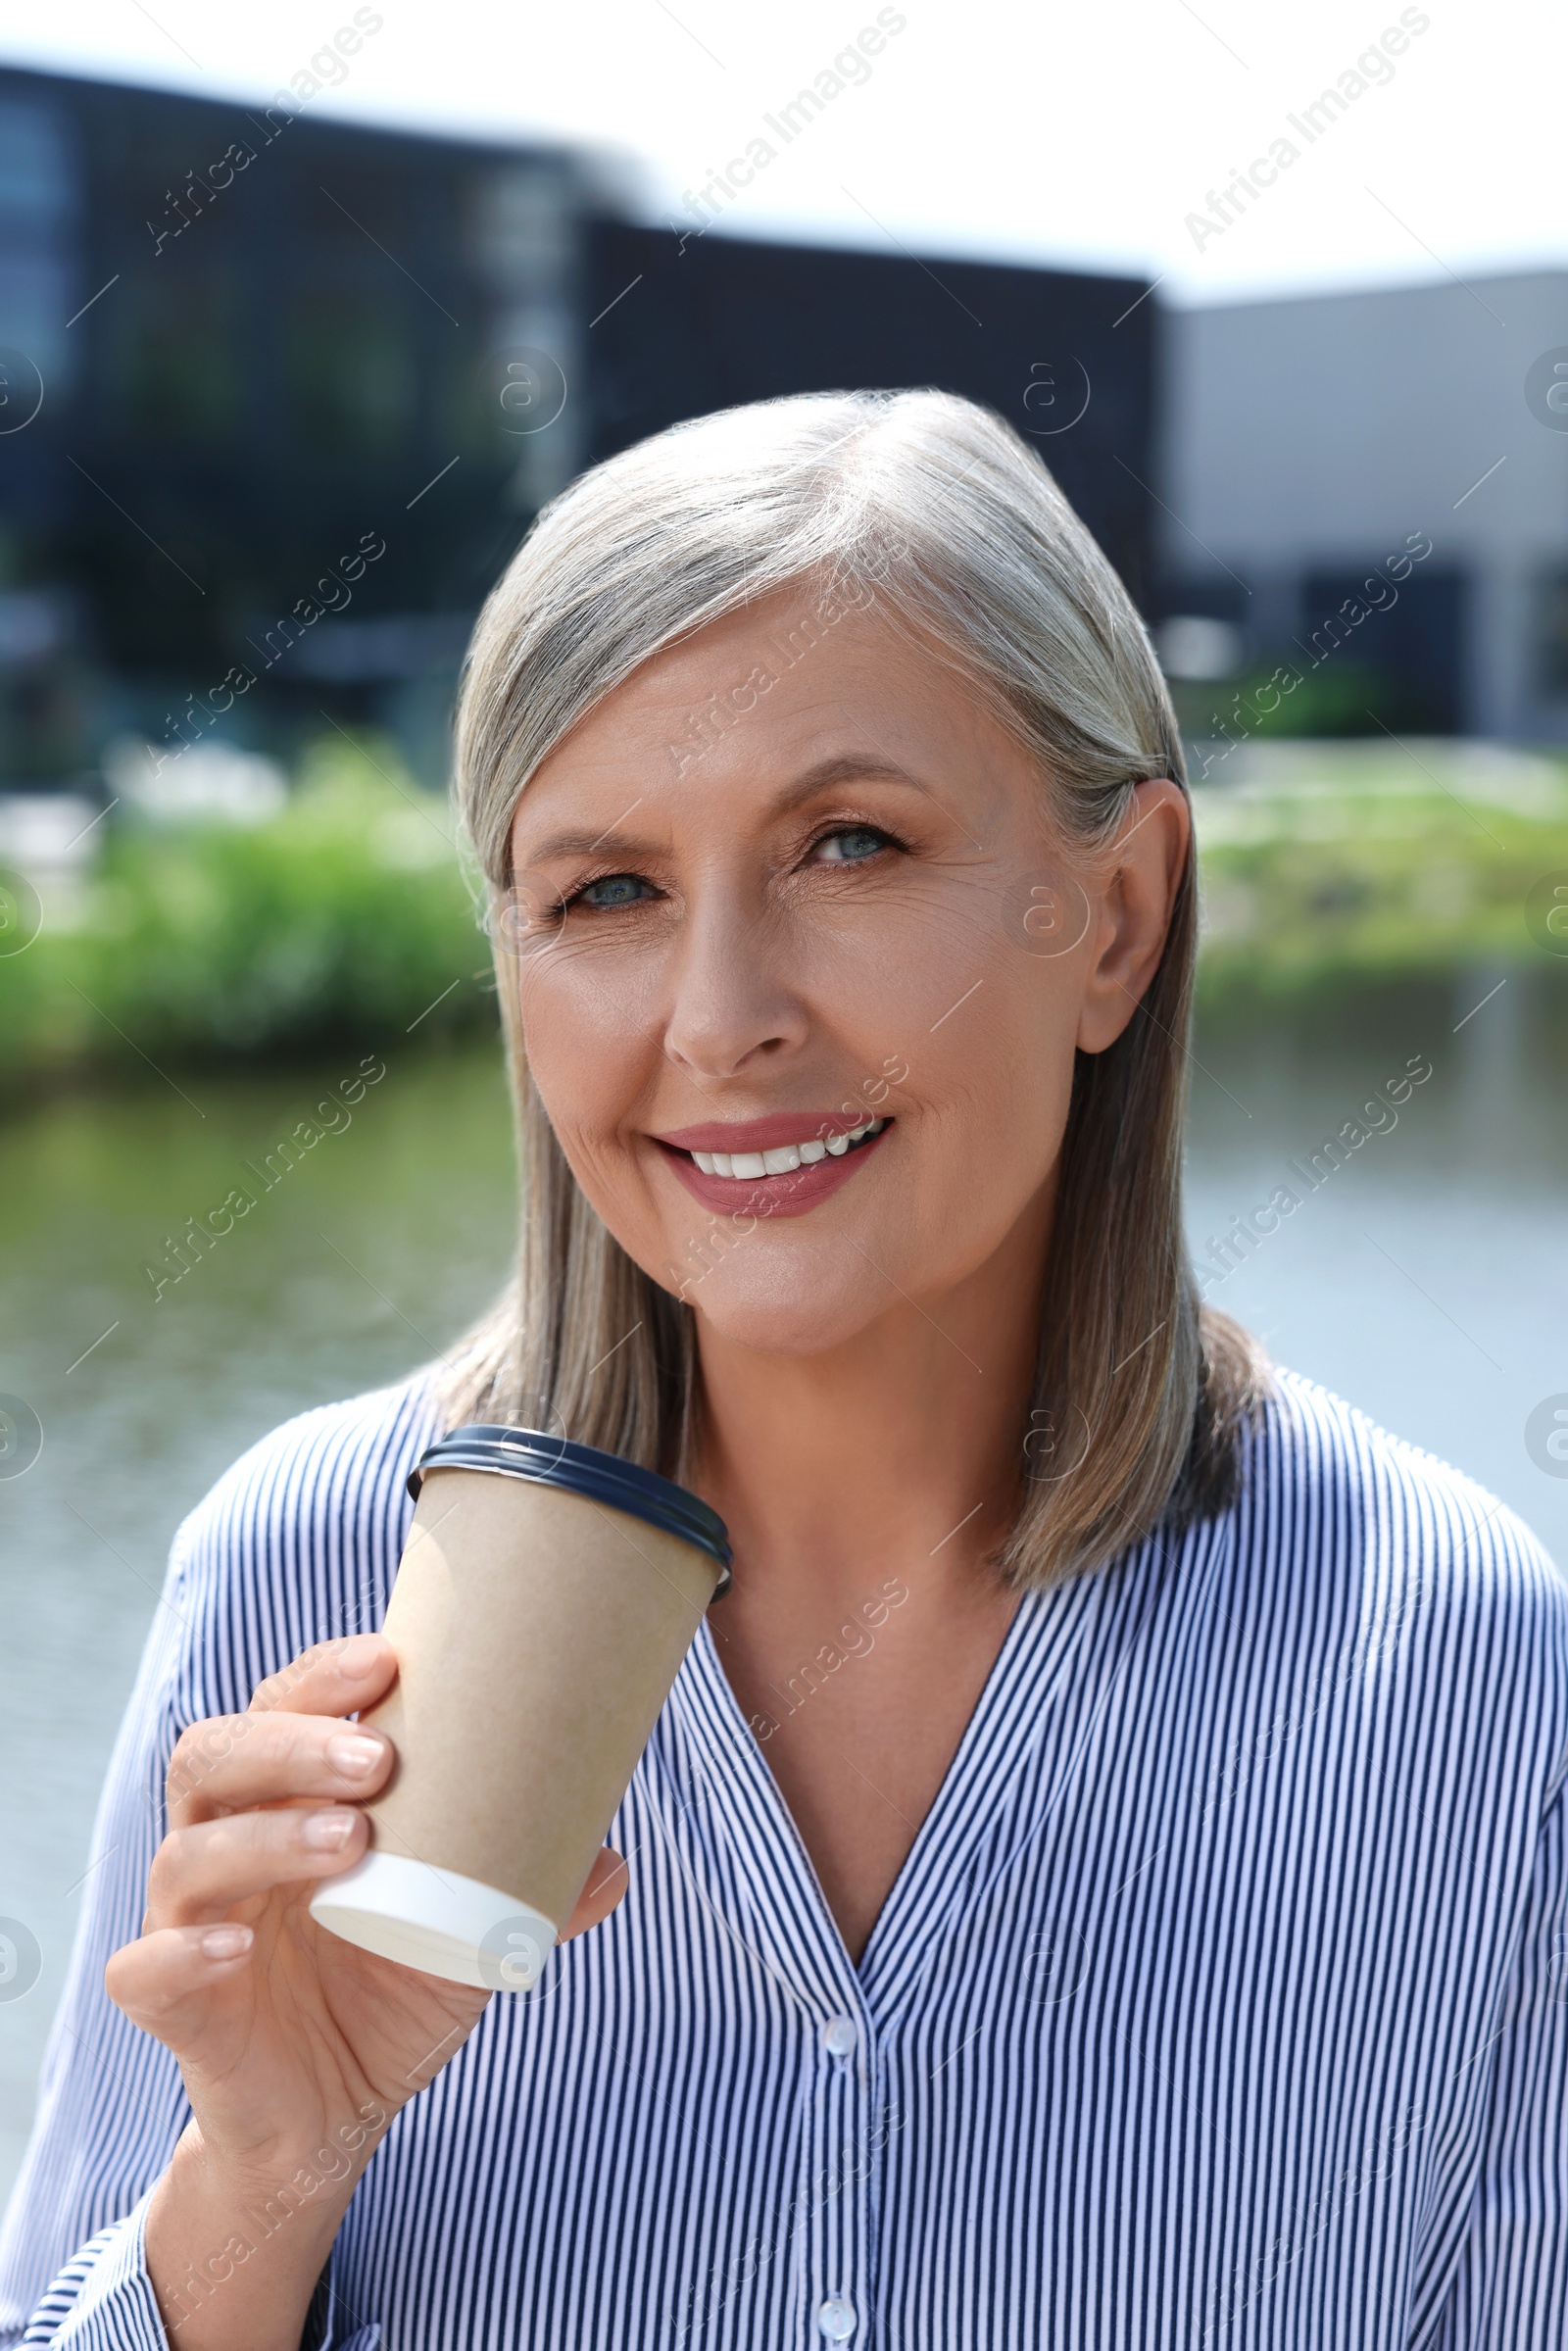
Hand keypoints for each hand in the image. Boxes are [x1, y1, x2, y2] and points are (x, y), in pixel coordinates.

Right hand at [108, 1633, 624, 2348]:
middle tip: (376, 1760)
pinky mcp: (179, 2010)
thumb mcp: (470, 1935)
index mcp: (283, 1802)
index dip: (318, 1678)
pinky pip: (146, 1970)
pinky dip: (181, 1952)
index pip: (276, 1709)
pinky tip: (238, 1944)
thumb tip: (610, 1859)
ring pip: (187, 1853)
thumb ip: (533, 1891)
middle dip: (289, 1744)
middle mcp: (226, 1845)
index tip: (387, 1661)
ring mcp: (193, 1923)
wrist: (333, 2118)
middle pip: (213, 1758)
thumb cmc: (390, 1988)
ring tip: (347, 1839)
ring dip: (262, 1835)